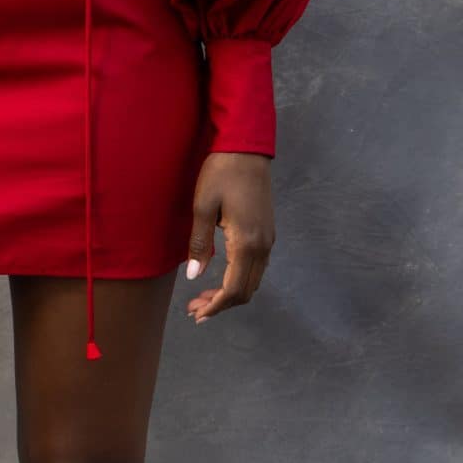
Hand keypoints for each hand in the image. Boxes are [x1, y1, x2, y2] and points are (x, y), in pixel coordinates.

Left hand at [184, 151, 273, 323]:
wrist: (246, 148)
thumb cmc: (221, 173)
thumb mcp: (202, 207)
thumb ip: (199, 244)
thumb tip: (194, 276)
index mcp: (246, 242)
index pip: (234, 289)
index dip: (216, 306)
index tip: (197, 314)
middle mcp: (263, 246)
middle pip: (246, 290)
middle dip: (221, 304)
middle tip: (194, 309)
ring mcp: (268, 239)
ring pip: (252, 280)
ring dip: (229, 293)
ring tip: (202, 297)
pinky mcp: (268, 232)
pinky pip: (256, 267)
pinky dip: (239, 279)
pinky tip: (220, 277)